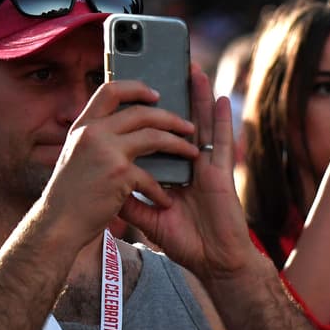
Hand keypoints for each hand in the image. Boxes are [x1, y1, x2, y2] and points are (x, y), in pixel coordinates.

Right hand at [40, 79, 198, 248]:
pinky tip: (165, 200)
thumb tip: (125, 129)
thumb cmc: (71, 195)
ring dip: (179, 144)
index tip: (155, 94)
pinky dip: (161, 191)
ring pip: (154, 136)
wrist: (57, 224)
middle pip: (141, 112)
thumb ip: (97, 140)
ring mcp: (106, 151)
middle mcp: (92, 133)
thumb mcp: (77, 156)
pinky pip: (151, 177)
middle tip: (189, 126)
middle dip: (171, 118)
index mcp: (82, 126)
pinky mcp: (119, 173)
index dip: (135, 88)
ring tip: (193, 153)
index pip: (109, 90)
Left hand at [120, 64, 263, 281]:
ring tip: (191, 69)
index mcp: (169, 173)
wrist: (213, 262)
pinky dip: (222, 119)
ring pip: (200, 124)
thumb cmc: (187, 243)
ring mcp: (205, 166)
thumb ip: (129, 199)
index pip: (154, 138)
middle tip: (163, 67)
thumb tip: (107, 181)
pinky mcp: (219, 173)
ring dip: (197, 96)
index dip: (146, 117)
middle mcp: (187, 164)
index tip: (135, 95)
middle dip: (171, 96)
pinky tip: (221, 98)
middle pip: (176, 123)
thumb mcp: (147, 220)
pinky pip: (220, 142)